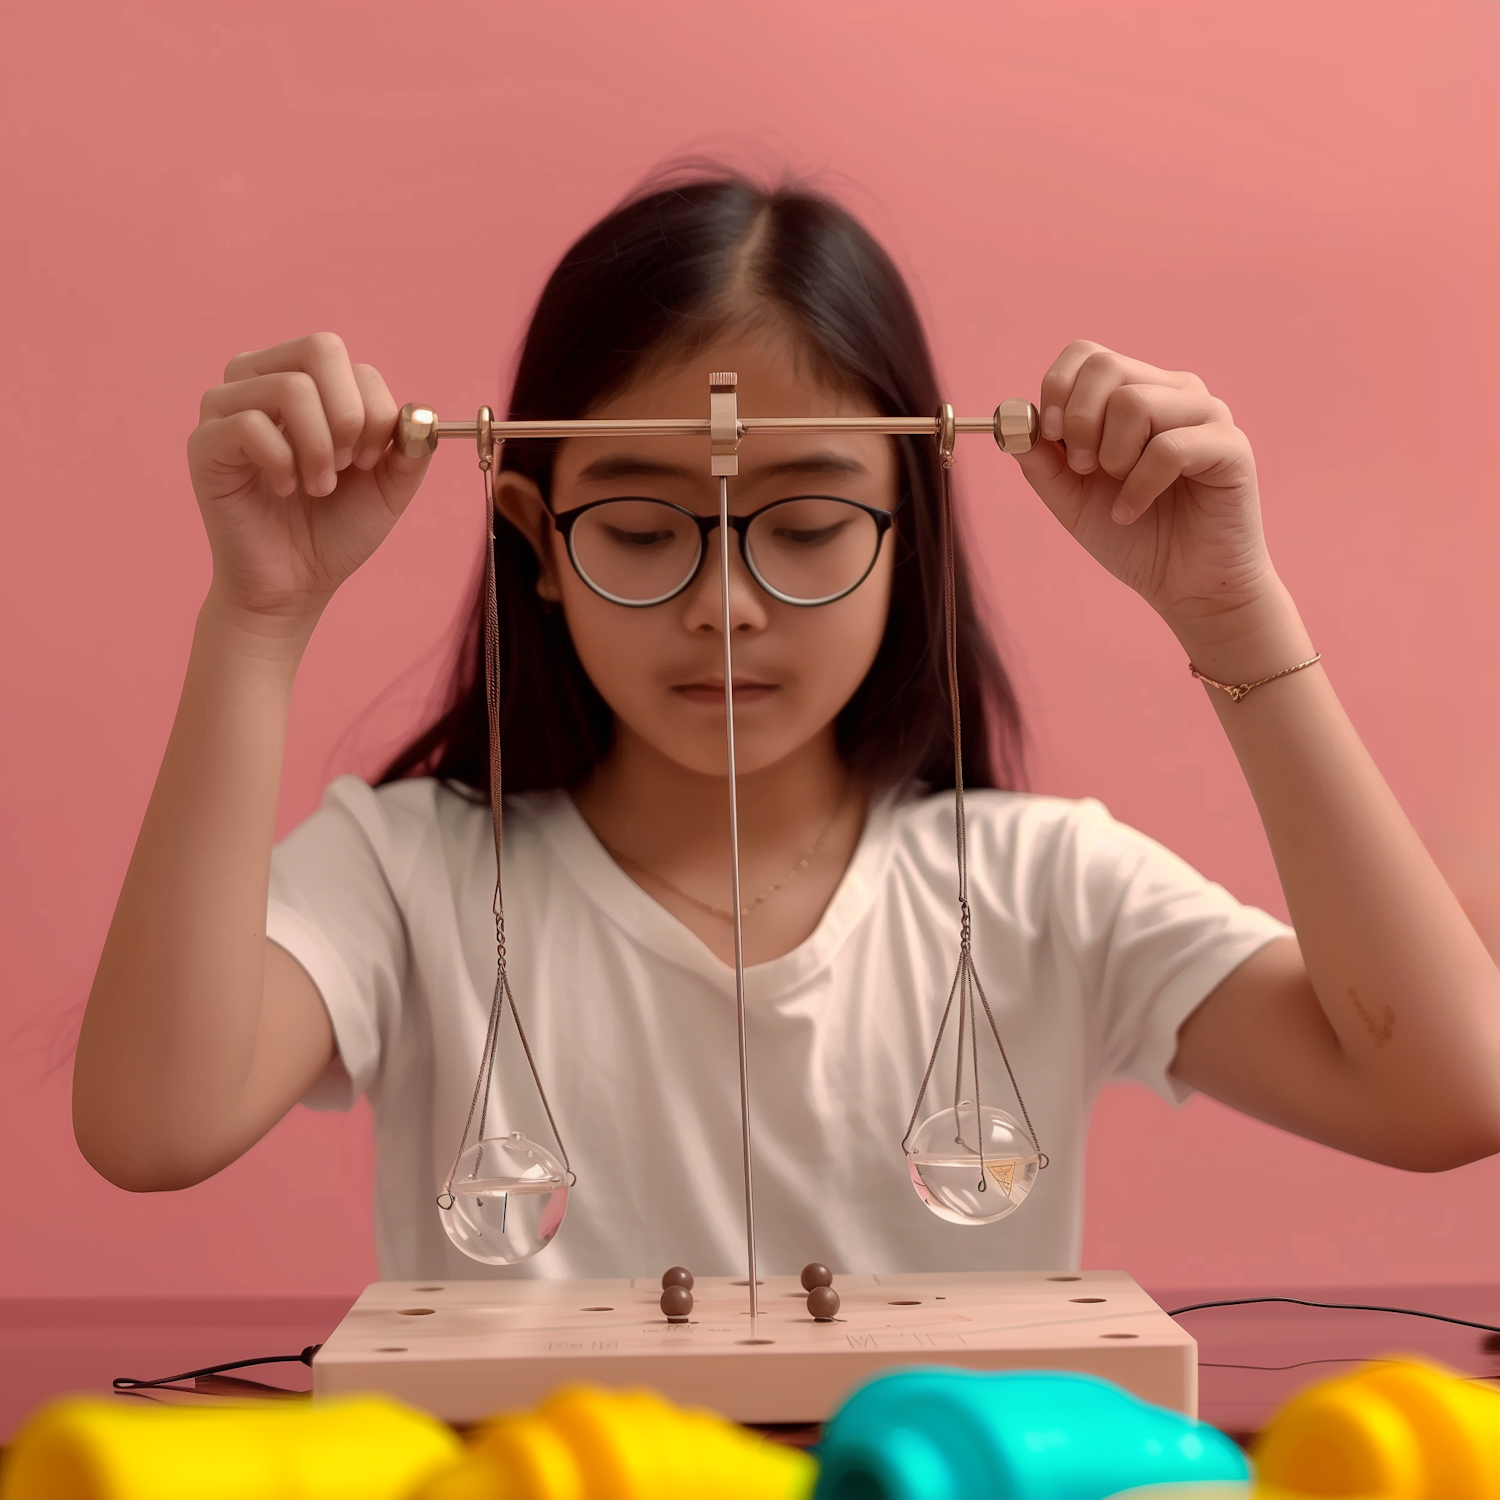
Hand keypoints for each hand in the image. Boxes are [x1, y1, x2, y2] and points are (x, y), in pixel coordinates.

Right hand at [186, 333, 432, 632]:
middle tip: (347, 467)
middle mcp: (262, 379)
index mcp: (306, 381)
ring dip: (320, 447)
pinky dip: (283, 464)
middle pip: (319, 349)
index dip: (376, 412)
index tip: (371, 462)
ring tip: (318, 487)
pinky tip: (285, 490)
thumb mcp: (390, 486)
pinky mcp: (205, 442)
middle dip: (351, 417)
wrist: (296, 584)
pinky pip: (250, 425)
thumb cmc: (337, 528)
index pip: (352, 362)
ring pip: (289, 387)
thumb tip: (421, 413)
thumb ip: (412, 447)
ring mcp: (227, 407)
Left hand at [1012, 341, 1275, 638]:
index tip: (1050, 435)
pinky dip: (1138, 487)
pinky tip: (1132, 512)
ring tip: (1119, 493)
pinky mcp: (1230, 446)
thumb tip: (1011, 420)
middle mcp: (1173, 393)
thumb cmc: (1133, 537)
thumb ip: (1040, 460)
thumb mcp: (1070, 498)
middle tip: (1084, 469)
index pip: (1087, 354)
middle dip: (1078, 422)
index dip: (1057, 388)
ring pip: (1135, 402)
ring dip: (1111, 456)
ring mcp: (1206, 415)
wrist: (1185, 586)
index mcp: (1136, 393)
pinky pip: (1169, 448)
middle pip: (1106, 366)